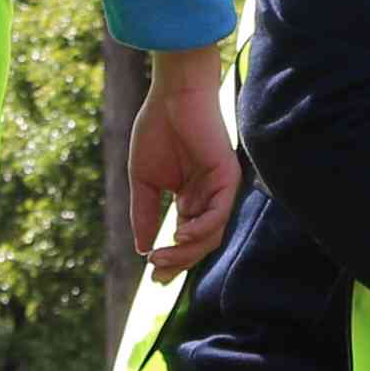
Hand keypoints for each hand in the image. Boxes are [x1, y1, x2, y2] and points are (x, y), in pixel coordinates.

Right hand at [130, 45, 242, 270]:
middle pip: (199, 243)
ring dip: (187, 250)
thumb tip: (141, 248)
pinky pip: (220, 213)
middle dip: (178, 262)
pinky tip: (180, 235)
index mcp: (189, 198)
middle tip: (157, 273)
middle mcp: (207, 198)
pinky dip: (201, 228)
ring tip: (163, 257)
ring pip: (211, 234)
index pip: (184, 239)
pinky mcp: (228, 177)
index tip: (152, 274)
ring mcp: (219, 189)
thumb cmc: (157, 129)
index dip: (170, 260)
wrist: (171, 95)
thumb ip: (144, 213)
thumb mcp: (143, 180)